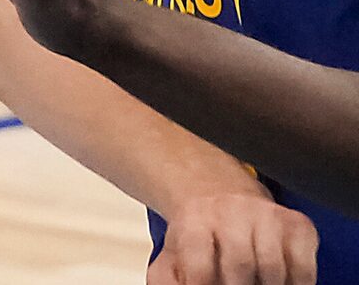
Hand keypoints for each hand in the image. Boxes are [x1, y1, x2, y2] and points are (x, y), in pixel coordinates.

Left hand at [149, 193, 319, 284]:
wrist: (219, 195)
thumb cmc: (198, 234)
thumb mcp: (174, 254)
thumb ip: (168, 279)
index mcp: (194, 220)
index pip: (201, 264)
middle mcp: (231, 211)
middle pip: (240, 266)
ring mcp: (267, 215)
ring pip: (273, 269)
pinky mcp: (297, 224)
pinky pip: (304, 267)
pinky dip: (296, 284)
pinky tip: (279, 284)